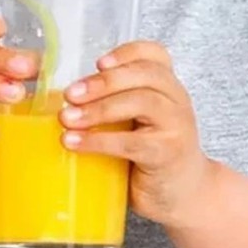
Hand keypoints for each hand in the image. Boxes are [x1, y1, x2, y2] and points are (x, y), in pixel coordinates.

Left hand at [58, 41, 212, 227]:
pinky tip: (75, 143)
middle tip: (71, 94)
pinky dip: (99, 141)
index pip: (155, 54)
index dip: (126, 53)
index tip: (98, 62)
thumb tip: (65, 96)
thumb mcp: (140, 120)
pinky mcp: (166, 153)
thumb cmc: (152, 153)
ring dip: (98, 109)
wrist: (183, 193)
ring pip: (140, 102)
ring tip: (67, 119)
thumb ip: (118, 102)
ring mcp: (176, 125)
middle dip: (104, 81)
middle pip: (145, 75)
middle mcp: (177, 99)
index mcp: (169, 86)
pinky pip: (131, 142)